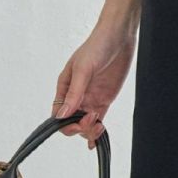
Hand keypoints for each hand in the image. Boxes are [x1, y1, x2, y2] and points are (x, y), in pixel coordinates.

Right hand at [53, 23, 136, 146]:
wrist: (119, 36)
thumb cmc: (97, 46)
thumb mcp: (83, 68)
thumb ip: (74, 93)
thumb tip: (62, 115)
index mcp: (64, 87)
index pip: (58, 114)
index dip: (66, 124)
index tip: (79, 121)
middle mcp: (76, 95)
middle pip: (71, 122)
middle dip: (80, 128)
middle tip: (93, 121)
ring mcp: (90, 98)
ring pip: (85, 124)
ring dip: (90, 130)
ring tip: (100, 125)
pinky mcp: (104, 99)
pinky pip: (98, 119)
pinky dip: (96, 132)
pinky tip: (96, 142)